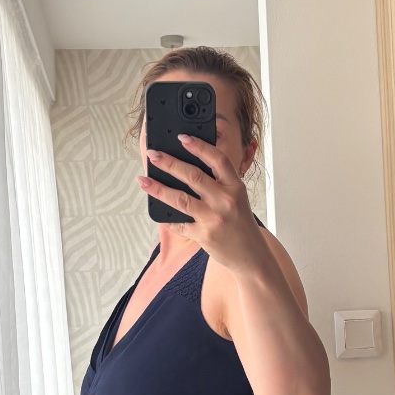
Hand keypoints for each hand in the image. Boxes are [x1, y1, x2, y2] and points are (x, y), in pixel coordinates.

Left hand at [138, 137, 268, 274]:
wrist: (251, 256)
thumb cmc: (241, 224)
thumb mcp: (237, 198)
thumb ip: (219, 183)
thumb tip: (187, 167)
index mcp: (235, 187)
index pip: (217, 159)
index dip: (199, 146)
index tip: (182, 137)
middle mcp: (225, 201)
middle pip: (193, 176)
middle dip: (169, 163)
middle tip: (153, 154)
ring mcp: (214, 219)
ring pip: (180, 199)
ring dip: (158, 188)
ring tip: (143, 180)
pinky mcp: (204, 236)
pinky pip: (179, 224)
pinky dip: (167, 218)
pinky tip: (157, 211)